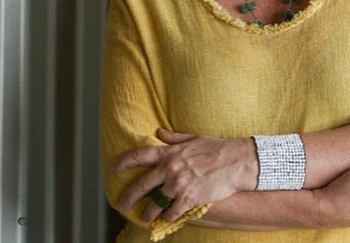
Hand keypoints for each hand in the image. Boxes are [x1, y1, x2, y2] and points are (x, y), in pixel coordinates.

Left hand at [111, 128, 257, 222]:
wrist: (236, 161)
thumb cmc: (216, 148)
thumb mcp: (193, 138)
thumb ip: (174, 138)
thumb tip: (159, 132)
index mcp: (169, 152)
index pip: (139, 156)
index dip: (123, 162)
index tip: (113, 169)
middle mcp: (170, 168)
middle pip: (141, 184)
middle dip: (129, 196)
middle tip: (121, 204)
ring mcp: (178, 184)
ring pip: (155, 202)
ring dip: (148, 212)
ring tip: (144, 217)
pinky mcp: (188, 198)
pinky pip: (172, 212)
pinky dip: (168, 216)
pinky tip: (167, 218)